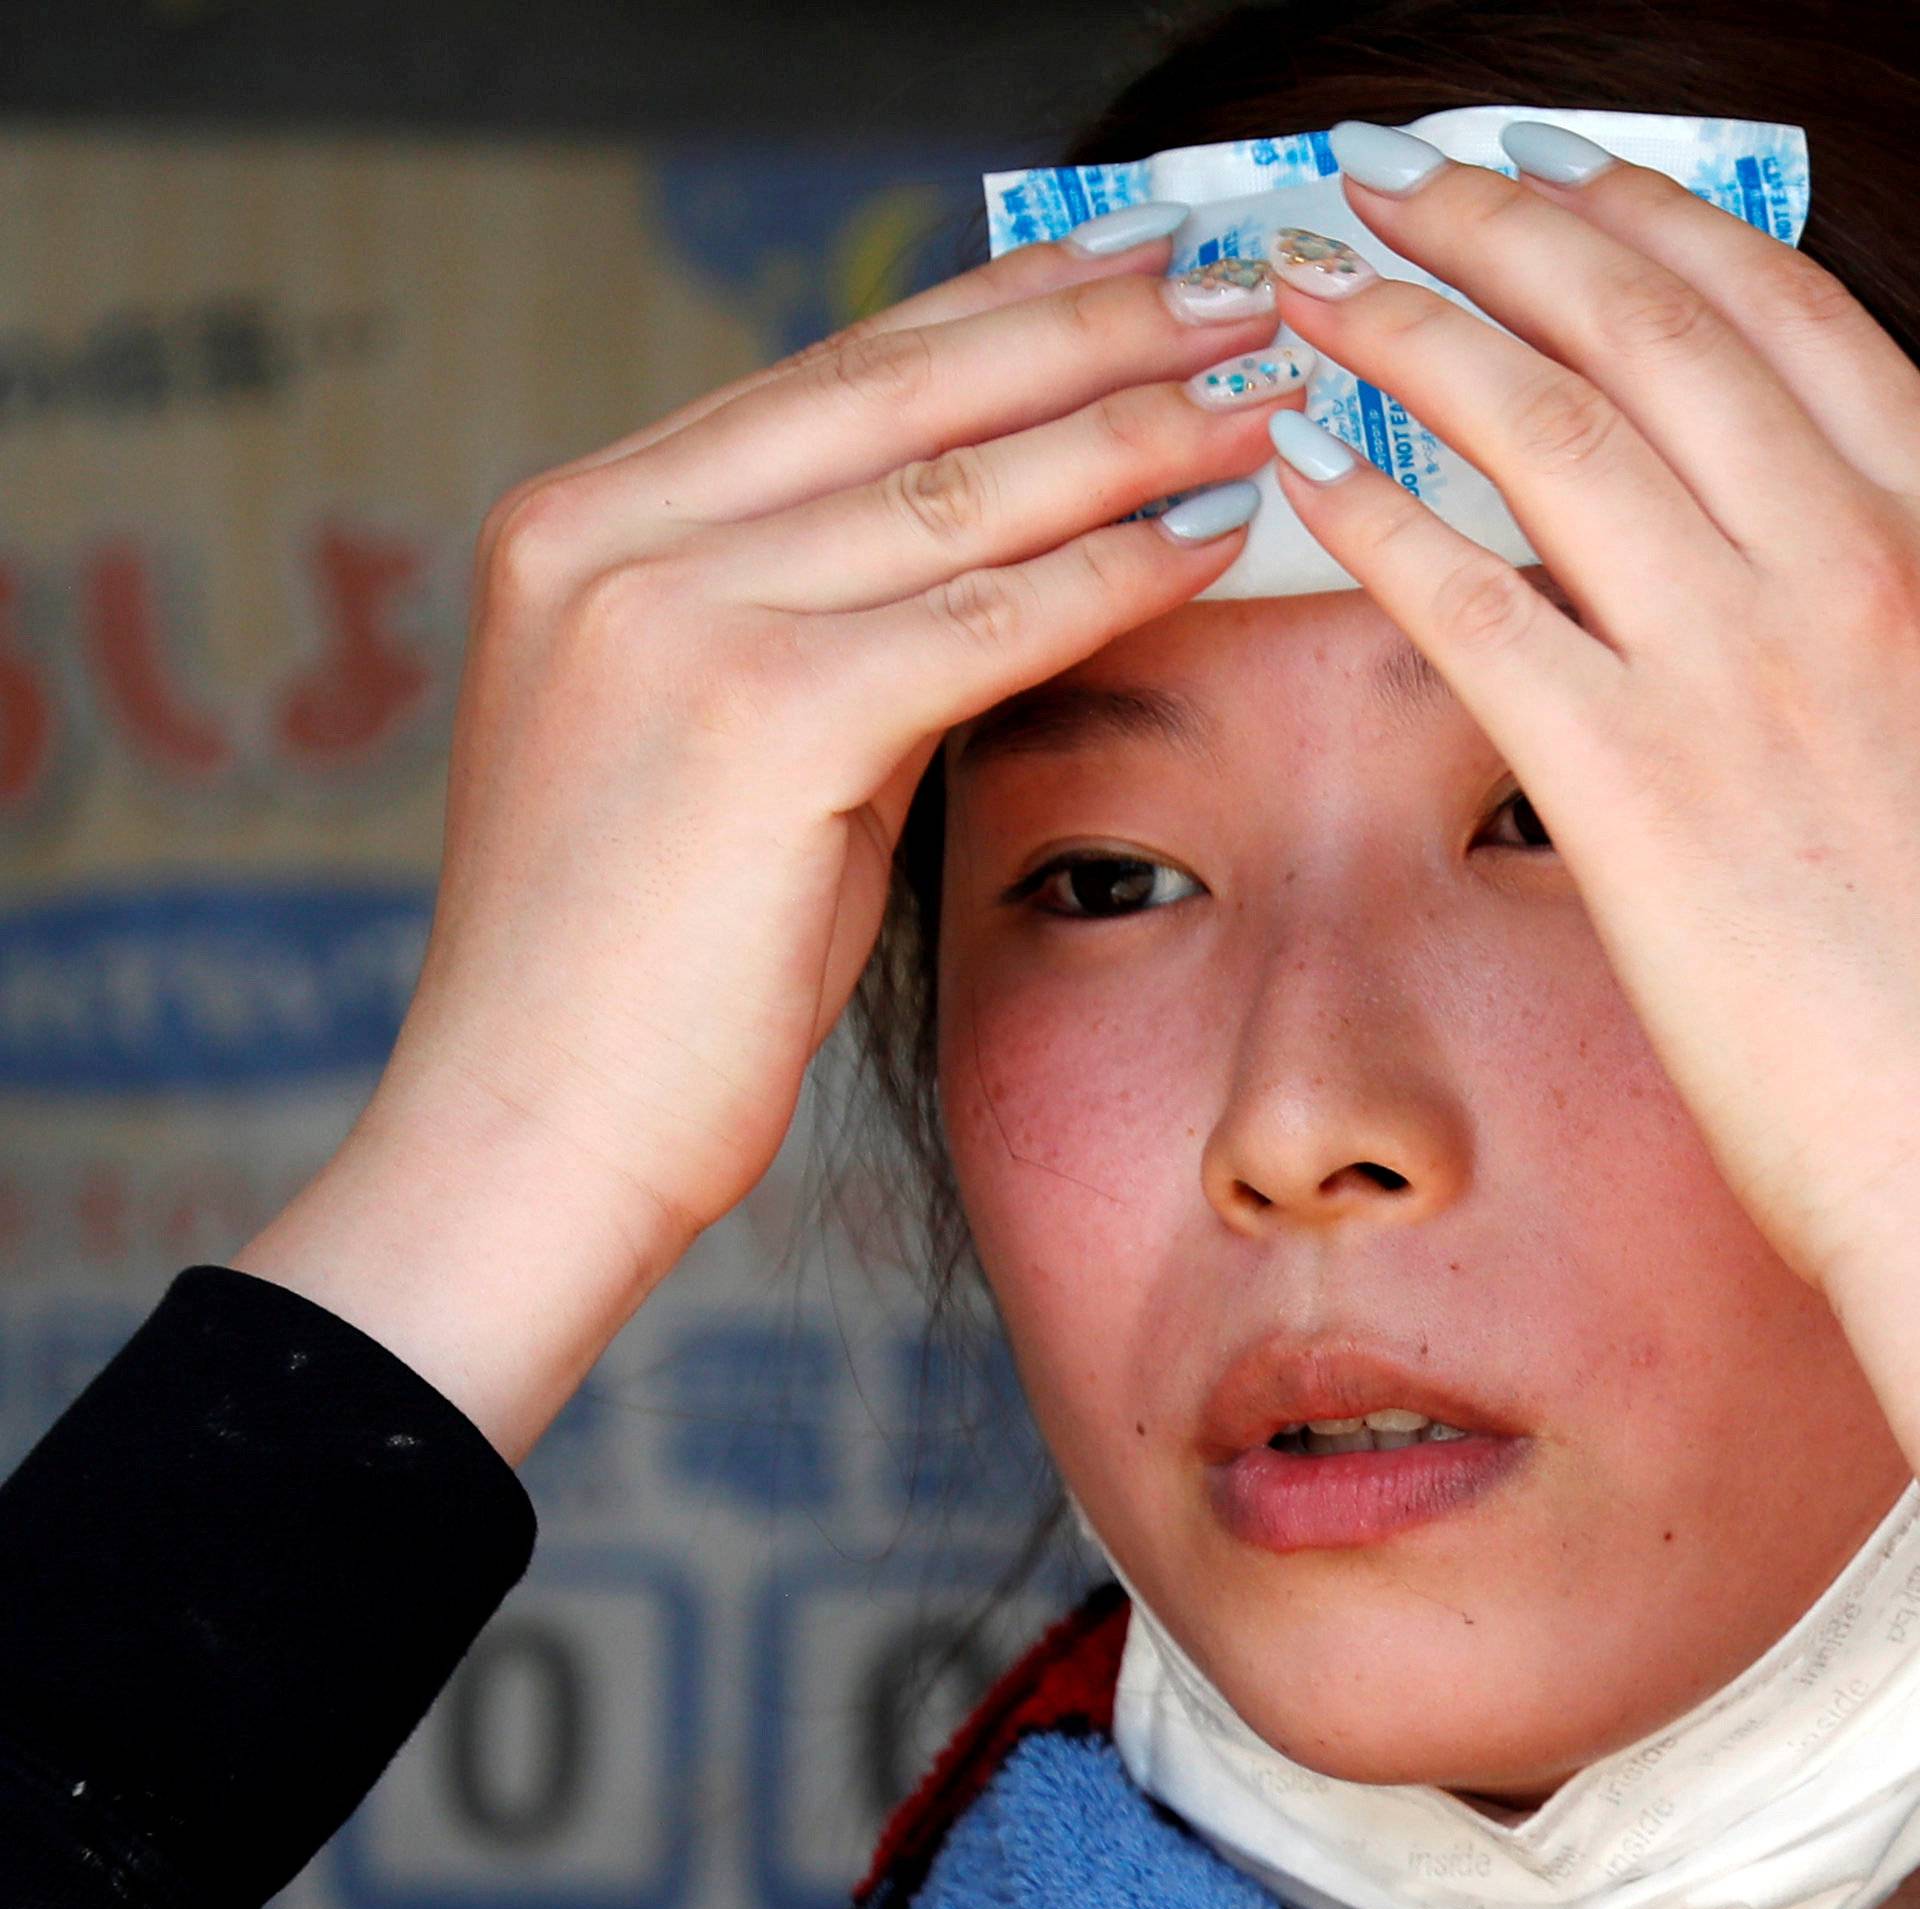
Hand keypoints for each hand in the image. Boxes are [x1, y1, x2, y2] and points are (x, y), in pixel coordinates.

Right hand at [376, 216, 1310, 1258]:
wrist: (529, 1134)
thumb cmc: (634, 971)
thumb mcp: (714, 749)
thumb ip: (827, 627)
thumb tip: (1004, 546)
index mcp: (579, 523)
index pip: (827, 374)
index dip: (994, 305)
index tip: (1120, 261)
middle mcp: (608, 536)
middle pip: (899, 389)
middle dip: (1090, 320)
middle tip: (1238, 270)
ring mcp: (672, 615)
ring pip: (955, 488)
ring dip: (1130, 427)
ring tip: (1262, 383)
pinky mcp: (758, 717)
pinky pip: (984, 619)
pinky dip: (1112, 573)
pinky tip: (1214, 533)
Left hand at [1256, 121, 1919, 1311]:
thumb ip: (1874, 606)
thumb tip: (1777, 536)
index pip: (1782, 321)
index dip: (1648, 223)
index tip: (1547, 171)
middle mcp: (1847, 571)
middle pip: (1652, 335)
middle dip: (1501, 227)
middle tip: (1384, 174)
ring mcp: (1740, 672)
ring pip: (1557, 434)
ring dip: (1417, 330)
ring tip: (1311, 280)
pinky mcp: (1634, 793)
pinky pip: (1481, 611)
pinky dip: (1382, 523)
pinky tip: (1303, 471)